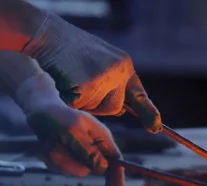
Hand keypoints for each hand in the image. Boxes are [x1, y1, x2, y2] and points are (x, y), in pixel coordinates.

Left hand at [19, 72, 123, 185]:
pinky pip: (62, 168)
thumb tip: (102, 169)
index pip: (116, 165)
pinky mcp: (69, 156)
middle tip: (55, 146)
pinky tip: (46, 146)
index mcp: (102, 139)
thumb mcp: (72, 132)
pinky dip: (51, 160)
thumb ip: (88, 151)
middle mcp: (95, 148)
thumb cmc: (57, 117)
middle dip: (70, 162)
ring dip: (58, 159)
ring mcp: (82, 153)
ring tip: (50, 142)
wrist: (39, 110)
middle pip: (90, 170)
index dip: (116, 182)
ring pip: (73, 170)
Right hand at [22, 13, 161, 132]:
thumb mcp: (103, 62)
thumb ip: (114, 84)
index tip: (156, 128)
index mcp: (125, 66)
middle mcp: (118, 72)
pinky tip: (66, 81)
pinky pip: (79, 106)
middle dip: (100, 105)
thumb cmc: (74, 50)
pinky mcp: (86, 86)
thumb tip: (122, 111)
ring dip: (84, 101)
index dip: (149, 113)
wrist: (50, 35)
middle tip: (85, 85)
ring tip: (74, 78)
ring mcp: (103, 79)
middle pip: (115, 108)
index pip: (140, 95)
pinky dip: (69, 98)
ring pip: (97, 109)